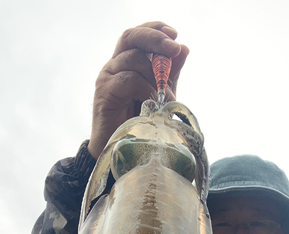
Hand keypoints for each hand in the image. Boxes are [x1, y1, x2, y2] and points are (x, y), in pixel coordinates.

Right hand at [88, 21, 188, 158]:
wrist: (121, 149)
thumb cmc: (140, 123)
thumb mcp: (160, 95)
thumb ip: (170, 74)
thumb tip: (184, 49)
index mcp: (128, 62)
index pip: (139, 35)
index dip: (155, 29)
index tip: (175, 34)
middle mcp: (116, 65)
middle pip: (132, 37)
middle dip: (155, 38)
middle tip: (174, 47)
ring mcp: (108, 77)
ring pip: (133, 58)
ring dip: (156, 75)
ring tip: (167, 98)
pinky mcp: (104, 92)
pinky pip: (127, 79)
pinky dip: (145, 88)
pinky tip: (153, 102)